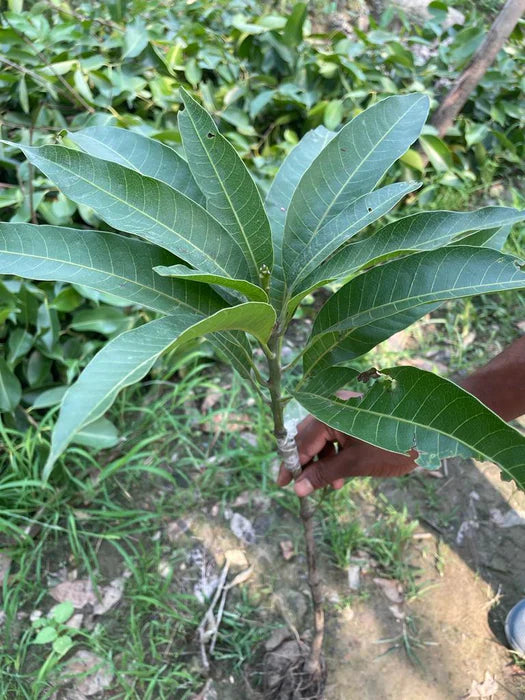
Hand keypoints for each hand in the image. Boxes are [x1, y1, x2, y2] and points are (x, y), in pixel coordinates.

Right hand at [277, 407, 417, 496]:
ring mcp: (347, 408)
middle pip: (309, 436)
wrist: (435, 429)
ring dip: (323, 461)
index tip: (283, 484)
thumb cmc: (393, 445)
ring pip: (324, 437)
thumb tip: (298, 489)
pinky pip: (338, 433)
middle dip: (307, 463)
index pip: (300, 441)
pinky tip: (342, 475)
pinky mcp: (359, 414)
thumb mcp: (355, 463)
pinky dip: (337, 453)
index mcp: (329, 411)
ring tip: (331, 486)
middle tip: (302, 487)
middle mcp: (334, 404)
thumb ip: (324, 473)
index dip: (292, 464)